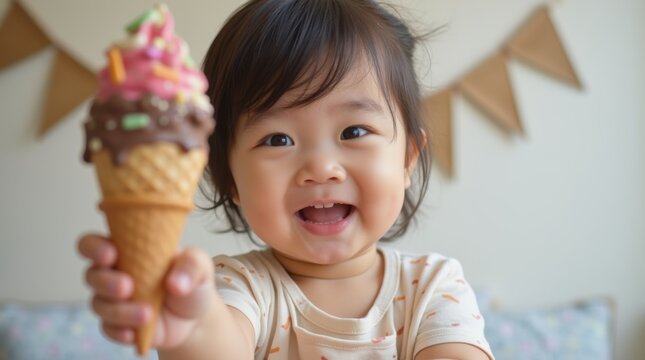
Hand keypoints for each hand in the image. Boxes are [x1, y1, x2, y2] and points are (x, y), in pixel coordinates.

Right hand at [77, 233, 216, 349]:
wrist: (195, 317)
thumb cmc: (190, 281)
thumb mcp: (199, 265)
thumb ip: (191, 264)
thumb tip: (175, 283)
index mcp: (128, 251)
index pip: (95, 243)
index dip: (94, 247)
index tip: (110, 254)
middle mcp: (114, 274)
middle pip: (91, 274)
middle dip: (106, 281)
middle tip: (128, 287)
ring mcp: (113, 301)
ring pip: (99, 304)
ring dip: (120, 310)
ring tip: (147, 314)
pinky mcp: (117, 324)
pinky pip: (107, 328)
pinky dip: (119, 331)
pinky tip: (134, 333)